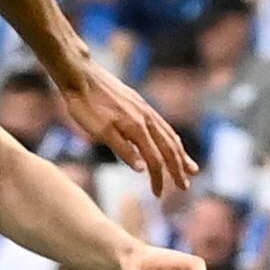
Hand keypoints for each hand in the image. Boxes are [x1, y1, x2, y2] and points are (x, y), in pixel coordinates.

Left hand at [58, 64, 194, 195]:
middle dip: (178, 169)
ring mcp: (145, 110)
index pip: (154, 160)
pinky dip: (172, 138)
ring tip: (190, 167)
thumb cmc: (84, 105)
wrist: (79, 74)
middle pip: (169, 148)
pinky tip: (172, 141)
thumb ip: (122, 149)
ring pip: (169, 135)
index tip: (157, 195)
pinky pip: (163, 124)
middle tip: (185, 187)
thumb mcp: (99, 131)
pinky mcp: (140, 104)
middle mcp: (146, 118)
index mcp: (137, 128)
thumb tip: (144, 169)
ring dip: (180, 154)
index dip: (158, 179)